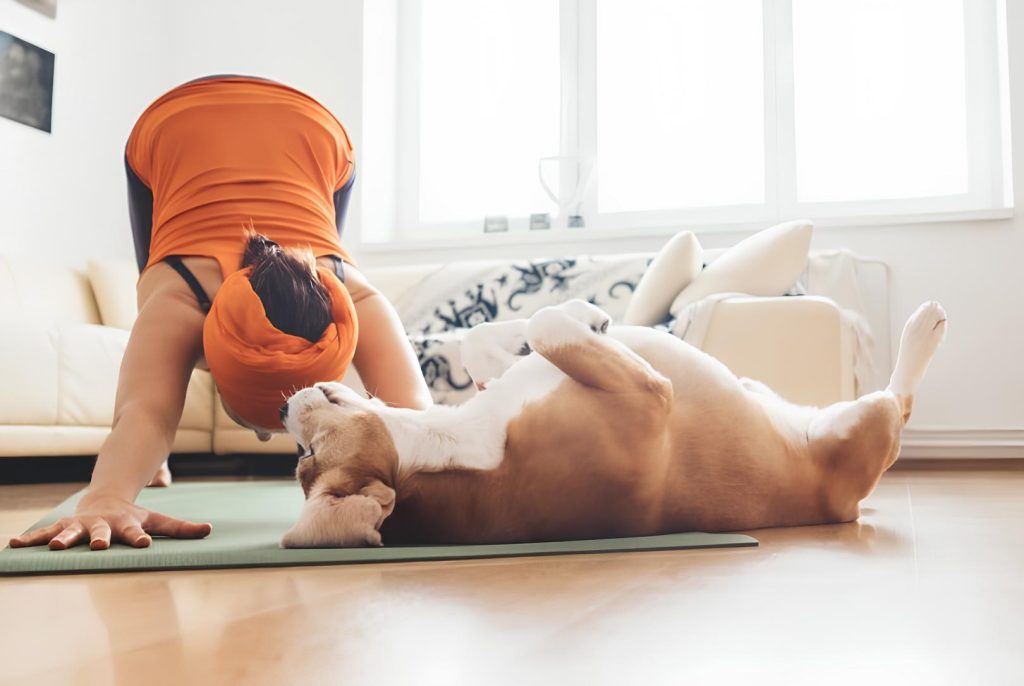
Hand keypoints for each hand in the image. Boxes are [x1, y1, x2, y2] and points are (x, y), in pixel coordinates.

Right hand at [7, 492, 211, 550]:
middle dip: (99, 539)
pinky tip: (12, 544)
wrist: (106, 498)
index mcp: (126, 524)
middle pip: (101, 532)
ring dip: (62, 539)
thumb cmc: (134, 517)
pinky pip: (44, 532)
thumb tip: (210, 530)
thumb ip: (182, 527)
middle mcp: (102, 524)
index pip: (136, 532)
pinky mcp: (64, 527)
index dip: (139, 537)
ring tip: (52, 546)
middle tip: (98, 546)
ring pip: (70, 533)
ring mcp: (82, 525)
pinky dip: (30, 538)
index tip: (142, 544)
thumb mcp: (158, 519)